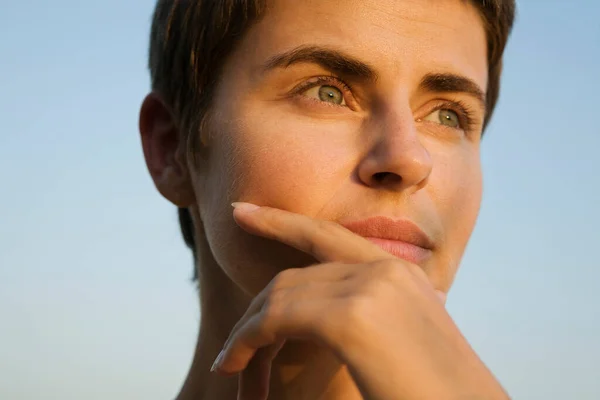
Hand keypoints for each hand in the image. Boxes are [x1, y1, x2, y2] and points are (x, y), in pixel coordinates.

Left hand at [212, 202, 507, 399]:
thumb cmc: (434, 392)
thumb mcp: (402, 343)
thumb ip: (370, 317)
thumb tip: (325, 319)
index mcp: (400, 273)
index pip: (326, 236)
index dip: (280, 221)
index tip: (242, 212)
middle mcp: (385, 270)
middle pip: (293, 276)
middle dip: (255, 313)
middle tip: (232, 355)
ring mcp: (371, 288)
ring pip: (279, 296)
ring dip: (246, 334)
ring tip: (230, 367)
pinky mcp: (353, 319)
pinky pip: (276, 318)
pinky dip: (246, 341)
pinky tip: (234, 366)